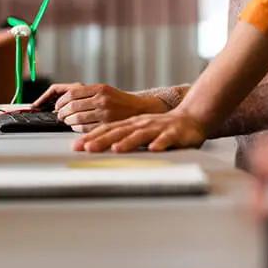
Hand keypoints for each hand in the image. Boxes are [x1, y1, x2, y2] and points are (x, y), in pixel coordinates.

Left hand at [32, 83, 168, 131]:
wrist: (139, 109)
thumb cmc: (119, 100)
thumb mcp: (104, 90)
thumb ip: (86, 93)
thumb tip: (63, 99)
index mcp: (100, 88)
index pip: (71, 94)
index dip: (60, 101)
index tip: (57, 106)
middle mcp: (102, 99)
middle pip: (72, 106)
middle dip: (61, 112)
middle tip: (59, 115)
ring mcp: (105, 113)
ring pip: (76, 118)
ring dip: (68, 121)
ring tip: (67, 121)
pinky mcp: (107, 125)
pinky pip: (84, 129)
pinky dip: (76, 129)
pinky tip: (76, 127)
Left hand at [72, 108, 207, 152]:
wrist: (190, 119)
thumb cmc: (161, 128)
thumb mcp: (138, 130)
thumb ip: (120, 136)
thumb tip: (93, 146)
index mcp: (131, 124)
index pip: (107, 129)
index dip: (92, 137)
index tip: (76, 146)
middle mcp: (142, 124)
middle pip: (119, 132)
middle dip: (103, 140)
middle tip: (88, 149)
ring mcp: (158, 128)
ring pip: (141, 135)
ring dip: (129, 142)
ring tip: (117, 149)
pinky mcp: (174, 134)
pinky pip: (167, 140)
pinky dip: (160, 144)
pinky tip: (154, 149)